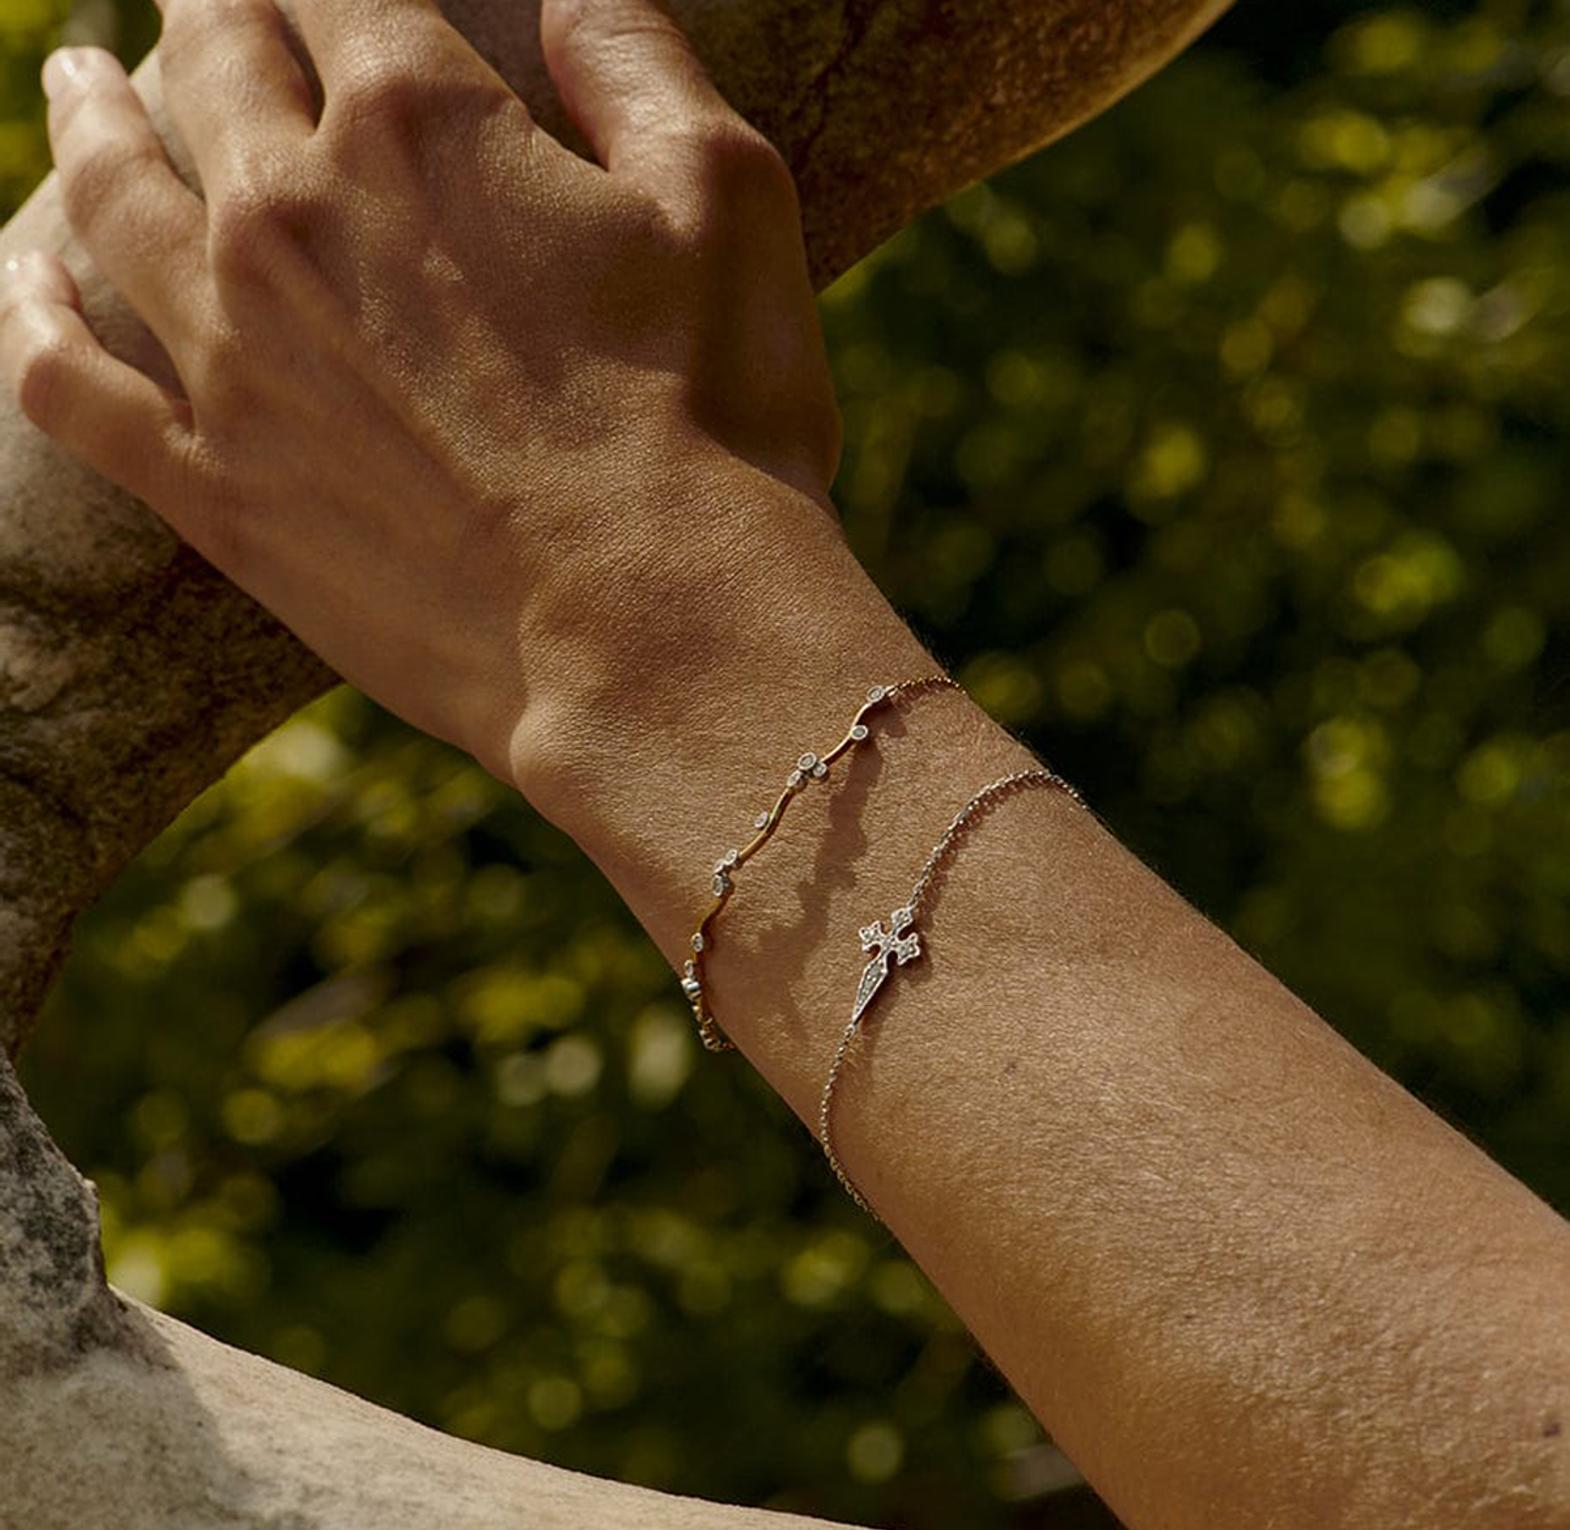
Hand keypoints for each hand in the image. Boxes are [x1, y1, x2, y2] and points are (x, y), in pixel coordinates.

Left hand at [0, 0, 841, 783]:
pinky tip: (23, 278)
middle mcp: (291, 213)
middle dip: (202, 16)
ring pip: (110, 191)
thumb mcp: (728, 201)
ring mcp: (231, 354)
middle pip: (207, 64)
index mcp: (417, 122)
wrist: (654, 638)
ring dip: (87, 117)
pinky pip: (64, 382)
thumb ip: (635, 61)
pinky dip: (26, 315)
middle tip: (195, 5)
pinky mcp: (212, 486)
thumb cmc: (715, 424)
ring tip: (73, 80)